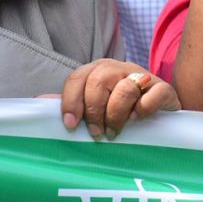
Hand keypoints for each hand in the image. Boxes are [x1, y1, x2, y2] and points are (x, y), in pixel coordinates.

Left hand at [61, 59, 179, 139]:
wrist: (162, 111)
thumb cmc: (123, 109)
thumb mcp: (96, 105)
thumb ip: (71, 102)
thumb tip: (39, 101)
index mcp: (99, 70)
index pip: (77, 77)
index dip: (71, 102)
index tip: (71, 126)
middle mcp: (120, 68)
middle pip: (99, 81)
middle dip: (94, 112)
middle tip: (97, 133)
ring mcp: (143, 76)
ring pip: (125, 88)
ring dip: (116, 115)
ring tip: (115, 131)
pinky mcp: (164, 88)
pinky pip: (153, 94)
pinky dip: (142, 109)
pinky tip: (137, 119)